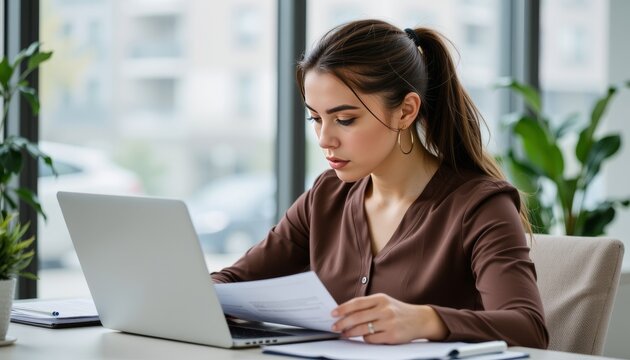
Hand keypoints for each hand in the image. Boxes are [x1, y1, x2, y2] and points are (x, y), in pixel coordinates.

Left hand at [331, 293, 447, 343]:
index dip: (343, 308)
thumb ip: (368, 306)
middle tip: (335, 327)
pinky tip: (364, 337)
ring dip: (350, 333)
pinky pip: (371, 339)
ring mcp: (389, 323)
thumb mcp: (384, 302)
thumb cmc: (397, 311)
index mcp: (380, 298)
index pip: (357, 303)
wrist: (420, 319)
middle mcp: (384, 309)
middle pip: (357, 317)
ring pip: (362, 329)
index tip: (333, 313)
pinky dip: (365, 339)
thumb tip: (345, 313)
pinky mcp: (392, 335)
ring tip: (344, 334)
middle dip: (343, 323)